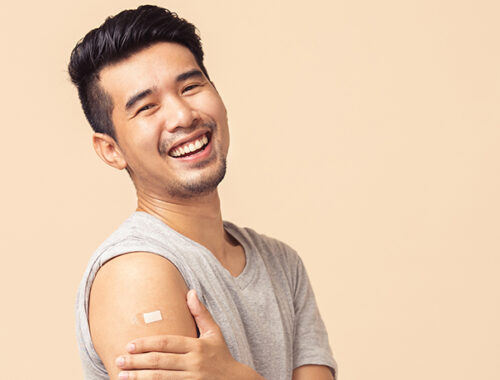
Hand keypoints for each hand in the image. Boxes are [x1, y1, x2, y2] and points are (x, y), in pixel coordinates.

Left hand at [115, 289, 263, 379]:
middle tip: (119, 359)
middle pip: (160, 362)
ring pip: (161, 379)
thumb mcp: (214, 333)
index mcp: (197, 346)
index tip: (129, 344)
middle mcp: (194, 363)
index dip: (147, 344)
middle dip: (137, 361)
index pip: (168, 343)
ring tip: (121, 375)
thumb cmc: (221, 354)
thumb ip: (200, 313)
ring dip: (139, 377)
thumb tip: (190, 292)